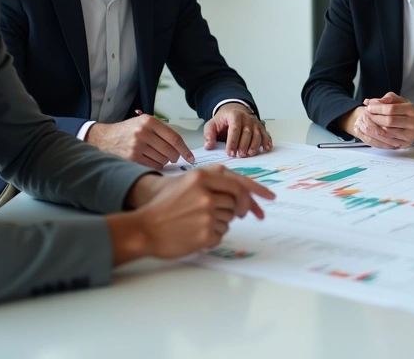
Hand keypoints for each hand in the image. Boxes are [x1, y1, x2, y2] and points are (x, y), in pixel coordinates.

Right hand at [86, 113, 194, 168]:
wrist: (104, 138)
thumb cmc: (127, 131)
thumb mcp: (143, 123)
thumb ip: (161, 131)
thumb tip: (181, 147)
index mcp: (149, 121)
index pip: (174, 138)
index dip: (185, 150)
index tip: (190, 157)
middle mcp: (143, 133)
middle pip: (170, 151)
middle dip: (175, 157)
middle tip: (174, 158)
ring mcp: (136, 146)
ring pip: (162, 160)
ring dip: (164, 161)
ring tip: (158, 156)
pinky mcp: (131, 158)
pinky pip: (153, 166)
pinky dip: (156, 166)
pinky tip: (152, 161)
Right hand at [110, 166, 276, 263]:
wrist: (143, 228)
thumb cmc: (164, 205)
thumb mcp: (186, 181)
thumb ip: (212, 180)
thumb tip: (241, 190)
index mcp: (201, 177)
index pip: (238, 184)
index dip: (256, 192)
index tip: (270, 198)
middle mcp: (206, 194)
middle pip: (235, 203)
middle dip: (234, 210)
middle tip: (232, 215)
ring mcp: (206, 215)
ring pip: (229, 219)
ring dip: (219, 222)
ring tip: (197, 222)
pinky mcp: (205, 234)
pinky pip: (221, 235)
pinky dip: (212, 236)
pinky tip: (194, 233)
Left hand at [205, 103, 270, 157]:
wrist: (234, 111)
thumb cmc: (223, 120)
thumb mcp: (212, 124)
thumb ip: (209, 135)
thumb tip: (208, 146)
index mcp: (234, 116)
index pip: (234, 129)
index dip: (232, 141)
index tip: (229, 152)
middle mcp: (247, 119)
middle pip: (247, 133)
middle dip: (244, 145)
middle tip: (240, 155)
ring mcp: (255, 123)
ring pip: (257, 135)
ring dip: (254, 146)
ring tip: (249, 154)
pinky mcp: (261, 128)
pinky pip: (265, 135)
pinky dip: (267, 142)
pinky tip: (266, 149)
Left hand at [353, 92, 413, 148]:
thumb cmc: (407, 112)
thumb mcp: (400, 101)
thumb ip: (386, 99)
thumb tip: (369, 102)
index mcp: (410, 110)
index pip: (391, 109)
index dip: (378, 108)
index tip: (369, 107)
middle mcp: (411, 123)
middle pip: (389, 121)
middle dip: (374, 118)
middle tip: (366, 115)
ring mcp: (409, 135)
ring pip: (387, 133)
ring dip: (373, 127)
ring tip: (367, 122)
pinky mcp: (404, 144)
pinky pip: (387, 142)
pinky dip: (377, 136)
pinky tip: (371, 131)